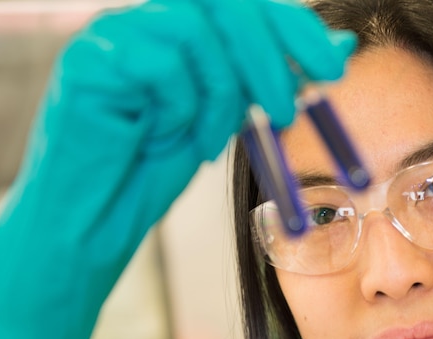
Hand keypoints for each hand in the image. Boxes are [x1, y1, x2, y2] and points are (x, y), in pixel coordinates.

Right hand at [0, 0, 354, 338]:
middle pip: (225, 1)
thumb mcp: (228, 118)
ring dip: (219, 97)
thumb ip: (273, 76)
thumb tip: (342, 46)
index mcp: (178, 28)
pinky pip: (160, 64)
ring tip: (205, 142)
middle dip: (270, 56)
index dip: (294, 26)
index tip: (333, 65)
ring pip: (197, 32)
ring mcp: (113, 33)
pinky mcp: (90, 58)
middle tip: (290, 111)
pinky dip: (179, 108)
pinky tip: (164, 138)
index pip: (244, 1)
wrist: (92, 223)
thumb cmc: (150, 172)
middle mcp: (145, 20)